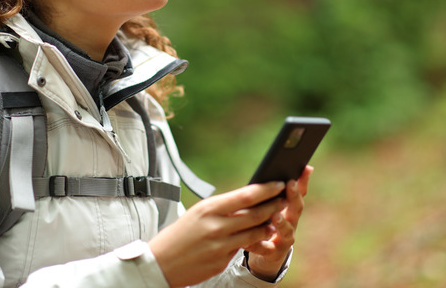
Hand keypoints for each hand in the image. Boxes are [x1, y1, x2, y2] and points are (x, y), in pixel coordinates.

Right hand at [148, 181, 286, 287]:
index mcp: (209, 208)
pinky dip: (256, 244)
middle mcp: (217, 225)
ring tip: (277, 220)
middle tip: (285, 200)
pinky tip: (264, 240)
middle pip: (255, 214)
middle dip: (274, 206)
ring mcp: (220, 245)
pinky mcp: (221, 261)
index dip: (266, 189)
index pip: (246, 195)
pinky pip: (244, 250)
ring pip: (255, 233)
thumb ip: (221, 208)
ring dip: (269, 226)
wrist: (160, 262)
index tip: (279, 183)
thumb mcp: (197, 214)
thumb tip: (246, 200)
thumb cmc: (178, 235)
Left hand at [245, 165, 312, 280]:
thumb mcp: (270, 206)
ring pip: (287, 231)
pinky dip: (259, 244)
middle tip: (290, 184)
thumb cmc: (267, 224)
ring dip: (282, 222)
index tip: (306, 167)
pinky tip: (251, 241)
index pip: (300, 192)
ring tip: (275, 215)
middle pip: (296, 209)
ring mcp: (285, 238)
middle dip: (294, 196)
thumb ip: (272, 192)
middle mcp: (291, 223)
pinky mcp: (273, 253)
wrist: (265, 255)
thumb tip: (270, 170)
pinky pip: (267, 249)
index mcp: (290, 209)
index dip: (304, 180)